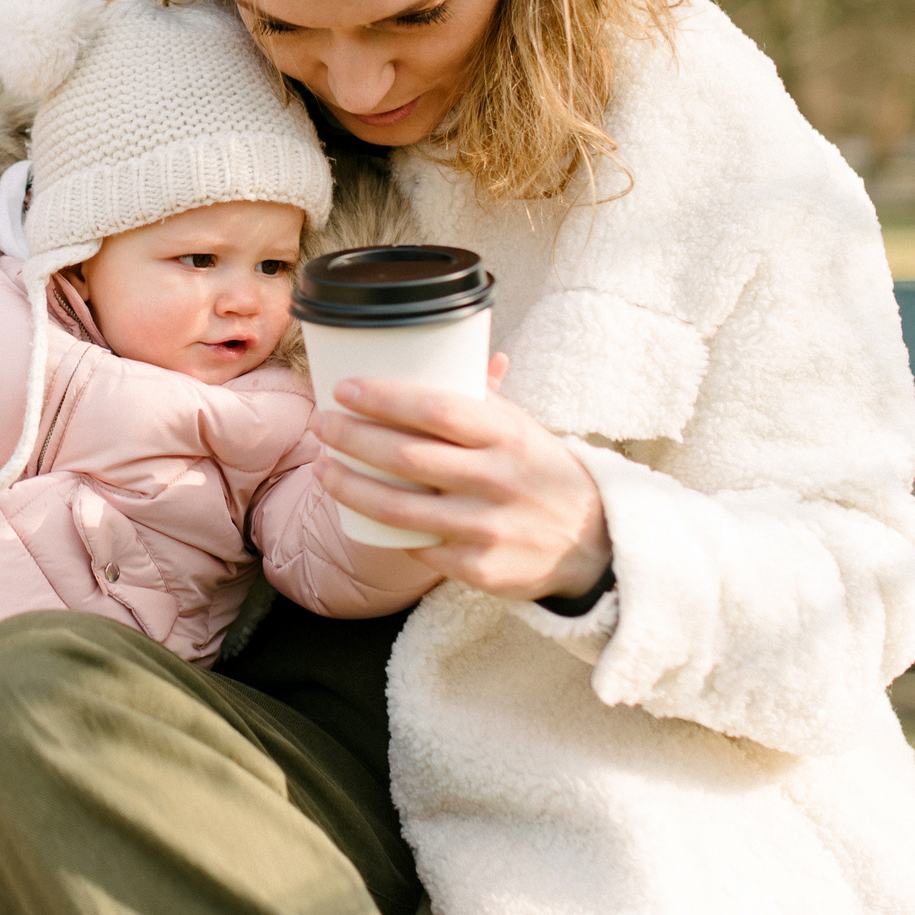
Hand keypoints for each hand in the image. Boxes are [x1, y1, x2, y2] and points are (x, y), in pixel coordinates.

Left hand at [312, 353, 612, 601]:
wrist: (593, 542)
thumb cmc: (540, 471)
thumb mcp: (521, 428)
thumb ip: (479, 396)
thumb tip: (442, 345)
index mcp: (507, 436)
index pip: (437, 409)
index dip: (385, 398)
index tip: (344, 389)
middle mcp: (498, 480)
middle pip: (407, 456)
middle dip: (352, 438)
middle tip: (321, 424)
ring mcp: (488, 527)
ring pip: (400, 509)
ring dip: (350, 488)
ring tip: (322, 470)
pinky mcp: (480, 569)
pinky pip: (419, 549)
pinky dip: (386, 532)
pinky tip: (358, 515)